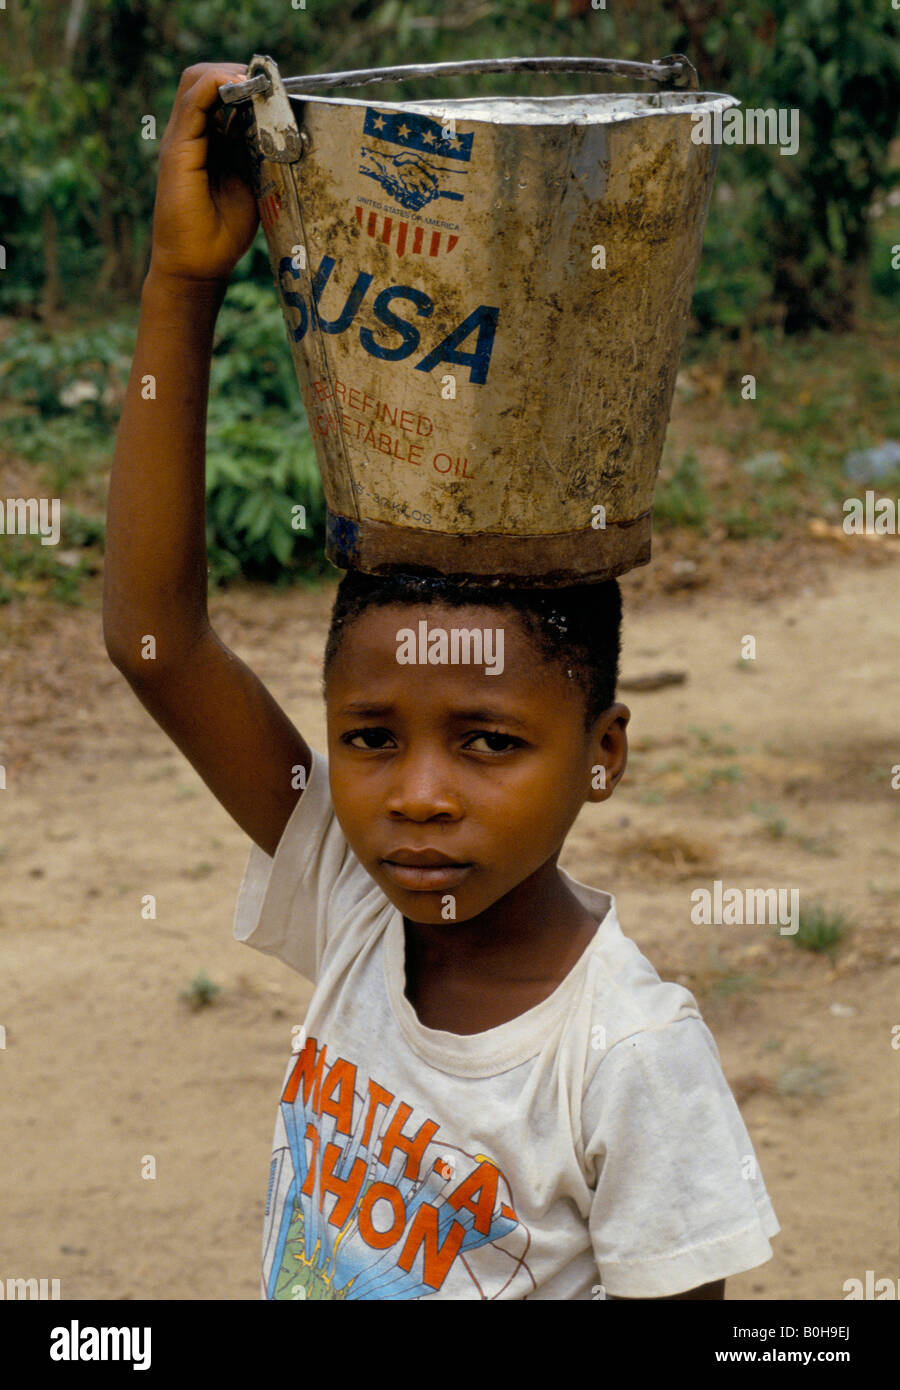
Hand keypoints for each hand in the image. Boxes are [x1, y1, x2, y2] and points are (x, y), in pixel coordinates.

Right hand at [149, 63, 259, 285]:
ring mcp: (181, 141)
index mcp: (208, 142)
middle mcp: (191, 136)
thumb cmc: (222, 233)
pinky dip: (214, 85)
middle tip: (268, 84)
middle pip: (205, 80)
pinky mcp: (176, 151)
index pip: (220, 94)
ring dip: (229, 75)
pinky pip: (192, 103)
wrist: (197, 267)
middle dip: (238, 74)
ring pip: (196, 82)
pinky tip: (237, 85)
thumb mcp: (250, 184)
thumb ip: (257, 154)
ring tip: (258, 83)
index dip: (246, 86)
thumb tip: (279, 128)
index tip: (275, 89)